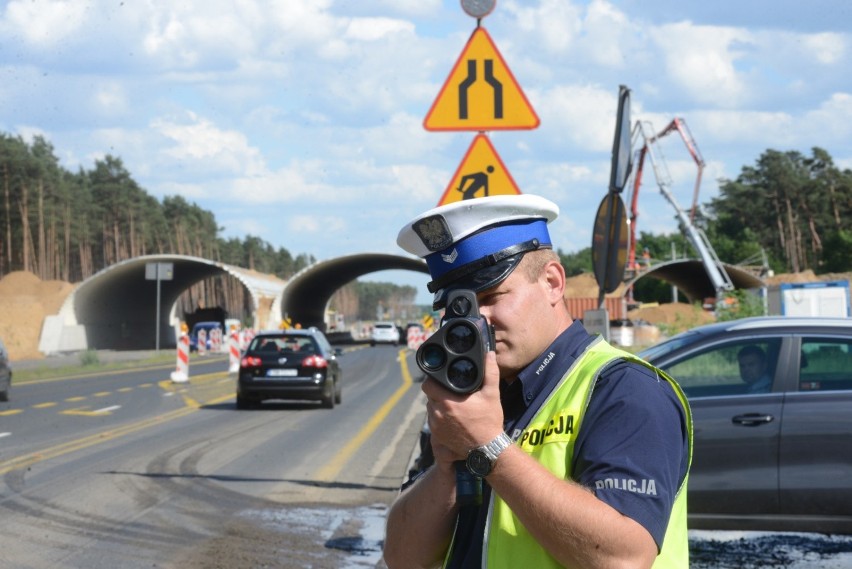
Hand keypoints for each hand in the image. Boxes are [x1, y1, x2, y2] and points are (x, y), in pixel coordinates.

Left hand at [422, 352, 503, 466]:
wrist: (487, 449)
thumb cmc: (489, 422)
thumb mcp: (492, 395)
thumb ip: (490, 372)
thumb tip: (488, 355)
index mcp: (448, 401)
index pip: (428, 384)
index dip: (432, 379)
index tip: (440, 378)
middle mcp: (438, 413)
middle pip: (429, 396)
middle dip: (437, 391)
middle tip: (450, 390)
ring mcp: (436, 425)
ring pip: (431, 408)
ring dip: (438, 404)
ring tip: (452, 403)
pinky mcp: (437, 435)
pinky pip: (433, 421)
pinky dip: (439, 417)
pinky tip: (452, 417)